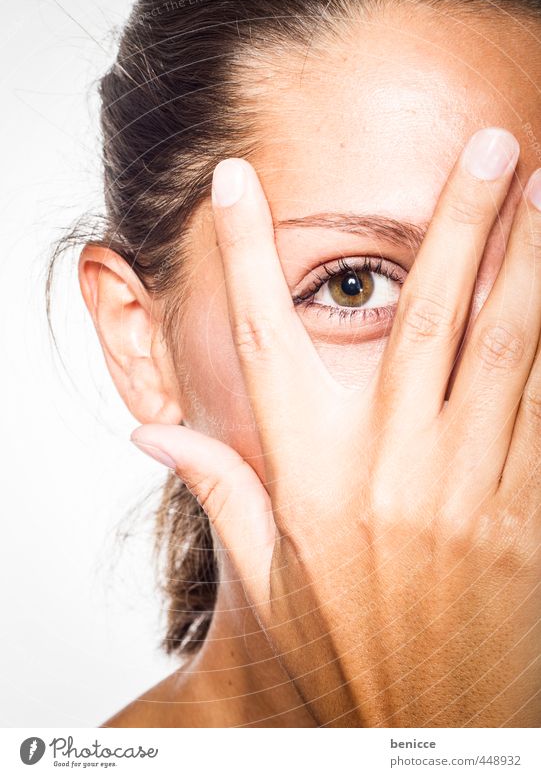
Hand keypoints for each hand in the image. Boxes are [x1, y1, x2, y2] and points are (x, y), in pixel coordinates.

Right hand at [132, 127, 540, 726]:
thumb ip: (218, 489)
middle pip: (429, 317)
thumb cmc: (334, 643)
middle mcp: (391, 462)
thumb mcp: (262, 572)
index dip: (242, 256)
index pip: (264, 339)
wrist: (416, 730)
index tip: (235, 182)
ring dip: (530, 264)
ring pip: (508, 350)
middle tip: (491, 145)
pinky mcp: (522, 511)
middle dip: (461, 220)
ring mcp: (466, 484)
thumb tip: (151, 434)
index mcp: (312, 470)